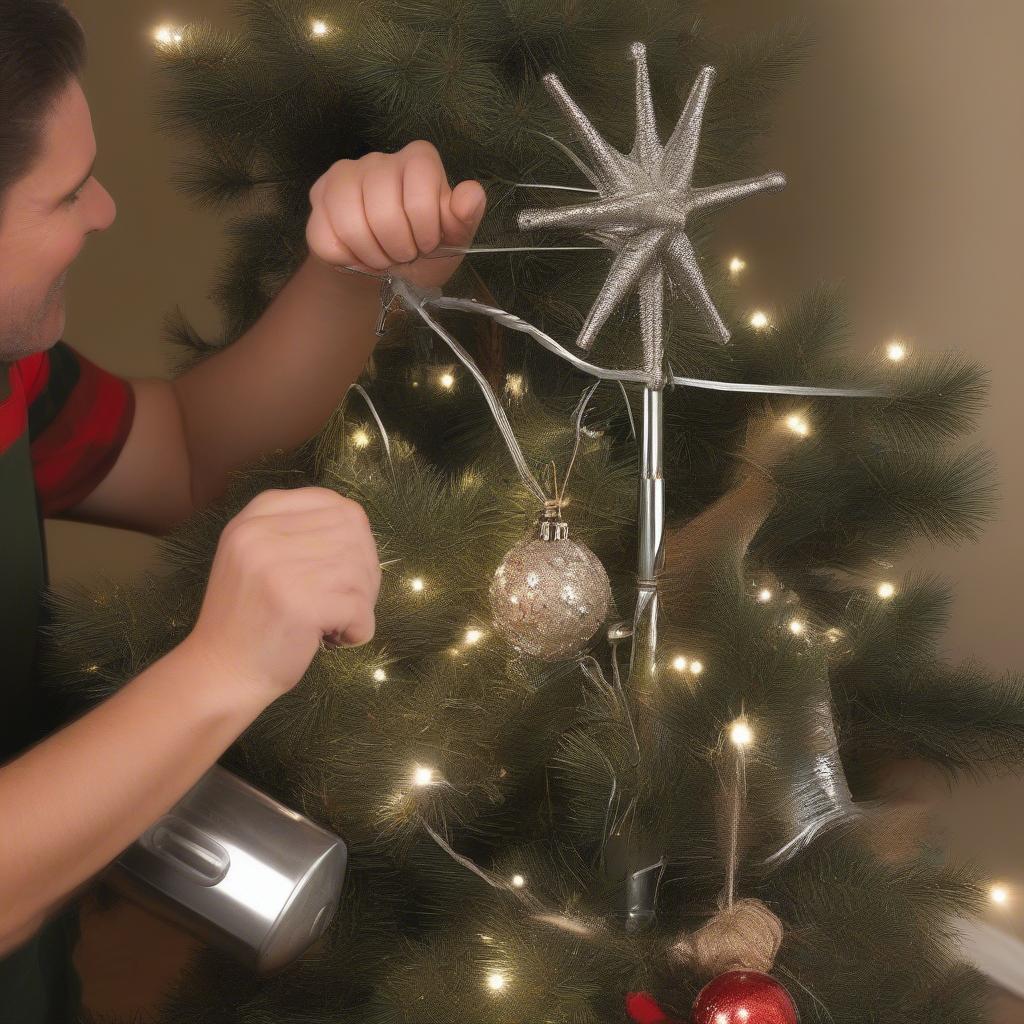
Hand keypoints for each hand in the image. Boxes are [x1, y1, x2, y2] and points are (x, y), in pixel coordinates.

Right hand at [185, 487, 381, 704]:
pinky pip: (359, 607)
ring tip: (336, 622)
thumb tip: (360, 529)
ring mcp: (279, 568)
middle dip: (364, 571)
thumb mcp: (258, 555)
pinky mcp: (298, 605)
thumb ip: (300, 531)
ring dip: (362, 603)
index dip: (356, 536)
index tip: (347, 567)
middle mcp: (262, 534)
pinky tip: (334, 639)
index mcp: (256, 517)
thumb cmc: (250, 617)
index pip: (336, 504)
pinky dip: (359, 629)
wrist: (219, 672)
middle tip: (347, 602)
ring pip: (360, 571)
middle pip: (354, 535)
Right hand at [305, 140, 486, 290]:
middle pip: (384, 212)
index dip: (425, 228)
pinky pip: (326, 238)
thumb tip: (471, 195)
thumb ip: (464, 217)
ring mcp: (344, 174)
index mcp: (419, 160)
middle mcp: (380, 159)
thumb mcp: (453, 240)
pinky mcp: (318, 195)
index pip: (420, 191)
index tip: (428, 242)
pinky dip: (347, 259)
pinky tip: (357, 254)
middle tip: (404, 254)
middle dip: (398, 248)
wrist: (386, 271)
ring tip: (383, 256)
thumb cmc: (424, 250)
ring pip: (351, 225)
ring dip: (372, 256)